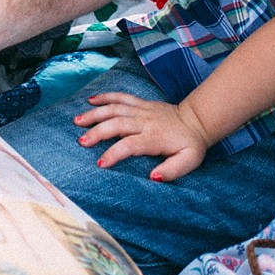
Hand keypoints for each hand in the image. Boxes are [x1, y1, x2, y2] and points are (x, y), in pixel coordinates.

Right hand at [71, 92, 209, 178]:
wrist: (197, 120)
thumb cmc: (190, 144)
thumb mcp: (189, 161)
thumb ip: (172, 170)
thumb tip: (153, 177)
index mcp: (154, 137)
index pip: (130, 144)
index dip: (114, 154)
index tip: (100, 163)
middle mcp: (145, 121)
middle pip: (117, 123)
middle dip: (98, 132)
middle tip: (82, 142)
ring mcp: (142, 110)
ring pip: (115, 108)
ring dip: (95, 114)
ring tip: (78, 121)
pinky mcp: (140, 103)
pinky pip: (121, 97)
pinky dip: (105, 97)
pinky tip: (91, 101)